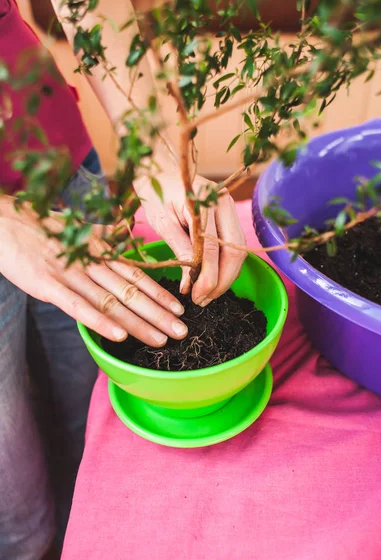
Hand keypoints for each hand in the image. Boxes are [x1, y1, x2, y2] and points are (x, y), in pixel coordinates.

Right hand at [0, 197, 187, 344]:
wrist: (2, 221)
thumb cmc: (38, 229)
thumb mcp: (75, 233)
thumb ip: (99, 242)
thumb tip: (118, 245)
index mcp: (98, 251)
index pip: (136, 274)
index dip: (159, 292)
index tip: (180, 308)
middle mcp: (91, 262)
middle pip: (132, 291)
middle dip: (159, 313)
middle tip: (182, 331)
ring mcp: (71, 273)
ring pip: (113, 301)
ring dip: (140, 322)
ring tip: (162, 339)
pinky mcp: (48, 284)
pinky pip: (80, 307)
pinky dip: (102, 322)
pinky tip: (120, 336)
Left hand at [136, 172, 246, 305]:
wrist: (161, 169)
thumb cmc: (156, 193)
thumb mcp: (162, 222)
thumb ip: (179, 250)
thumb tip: (189, 284)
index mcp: (204, 202)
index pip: (212, 249)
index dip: (207, 277)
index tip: (196, 296)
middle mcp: (224, 203)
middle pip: (234, 251)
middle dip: (221, 281)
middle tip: (204, 300)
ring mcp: (230, 207)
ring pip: (239, 250)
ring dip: (226, 276)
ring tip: (207, 295)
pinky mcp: (230, 214)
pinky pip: (235, 245)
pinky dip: (227, 265)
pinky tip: (213, 279)